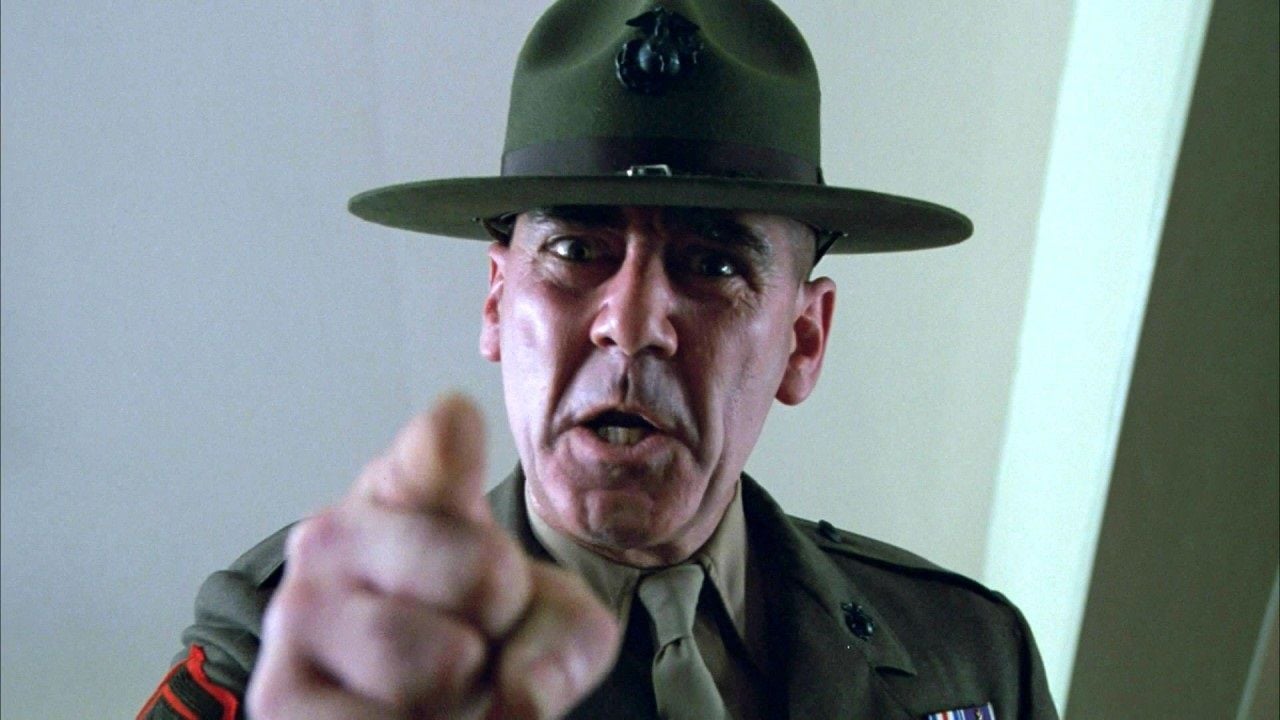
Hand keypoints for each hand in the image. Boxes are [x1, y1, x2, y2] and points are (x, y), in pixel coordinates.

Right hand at [246, 395, 620, 718]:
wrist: (431, 705)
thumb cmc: (485, 640)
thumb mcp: (553, 623)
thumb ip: (564, 636)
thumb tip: (519, 692)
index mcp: (411, 487)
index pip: (435, 445)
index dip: (450, 443)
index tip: (456, 419)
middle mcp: (338, 530)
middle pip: (482, 572)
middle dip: (507, 626)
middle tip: (479, 636)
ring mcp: (298, 609)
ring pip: (437, 663)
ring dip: (465, 695)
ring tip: (441, 686)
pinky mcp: (278, 695)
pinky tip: (404, 717)